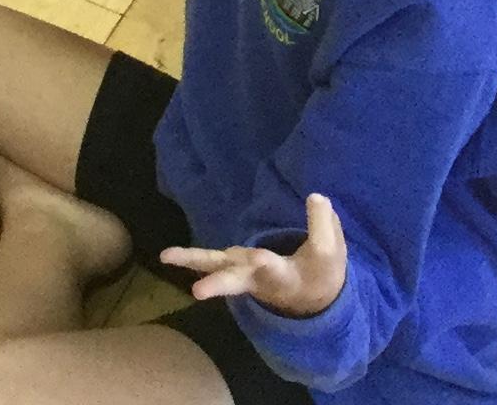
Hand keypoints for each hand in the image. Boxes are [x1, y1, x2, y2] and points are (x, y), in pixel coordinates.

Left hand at [164, 191, 348, 318]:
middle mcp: (257, 278)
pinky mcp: (236, 266)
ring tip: (165, 256)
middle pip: (235, 281)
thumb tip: (316, 197)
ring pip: (216, 267)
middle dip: (218, 283)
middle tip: (197, 292)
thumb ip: (324, 224)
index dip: (266, 263)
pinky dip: (195, 258)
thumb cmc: (320, 275)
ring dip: (192, 261)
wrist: (312, 300)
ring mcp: (243, 272)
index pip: (276, 268)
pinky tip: (173, 255)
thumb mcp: (330, 252)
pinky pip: (213, 261)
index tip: (260, 258)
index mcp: (283, 276)